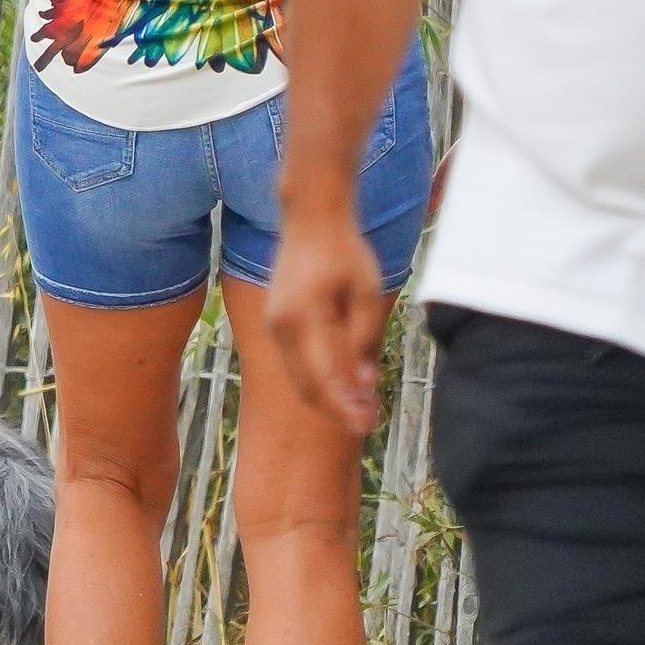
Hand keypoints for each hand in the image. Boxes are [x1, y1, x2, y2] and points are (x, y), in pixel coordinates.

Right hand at [266, 205, 390, 432]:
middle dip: (336, 410)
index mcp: (303, 318)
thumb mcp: (367, 294)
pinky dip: (318, 380)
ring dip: (328, 398)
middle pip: (306, 386)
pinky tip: (344, 384)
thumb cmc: (345, 252)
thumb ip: (364, 340)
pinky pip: (297, 364)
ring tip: (361, 407)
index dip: (347, 405)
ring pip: (299, 378)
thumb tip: (363, 384)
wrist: (310, 221)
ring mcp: (275, 327)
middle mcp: (281, 328)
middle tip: (367, 423)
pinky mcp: (278, 325)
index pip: (325, 377)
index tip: (370, 423)